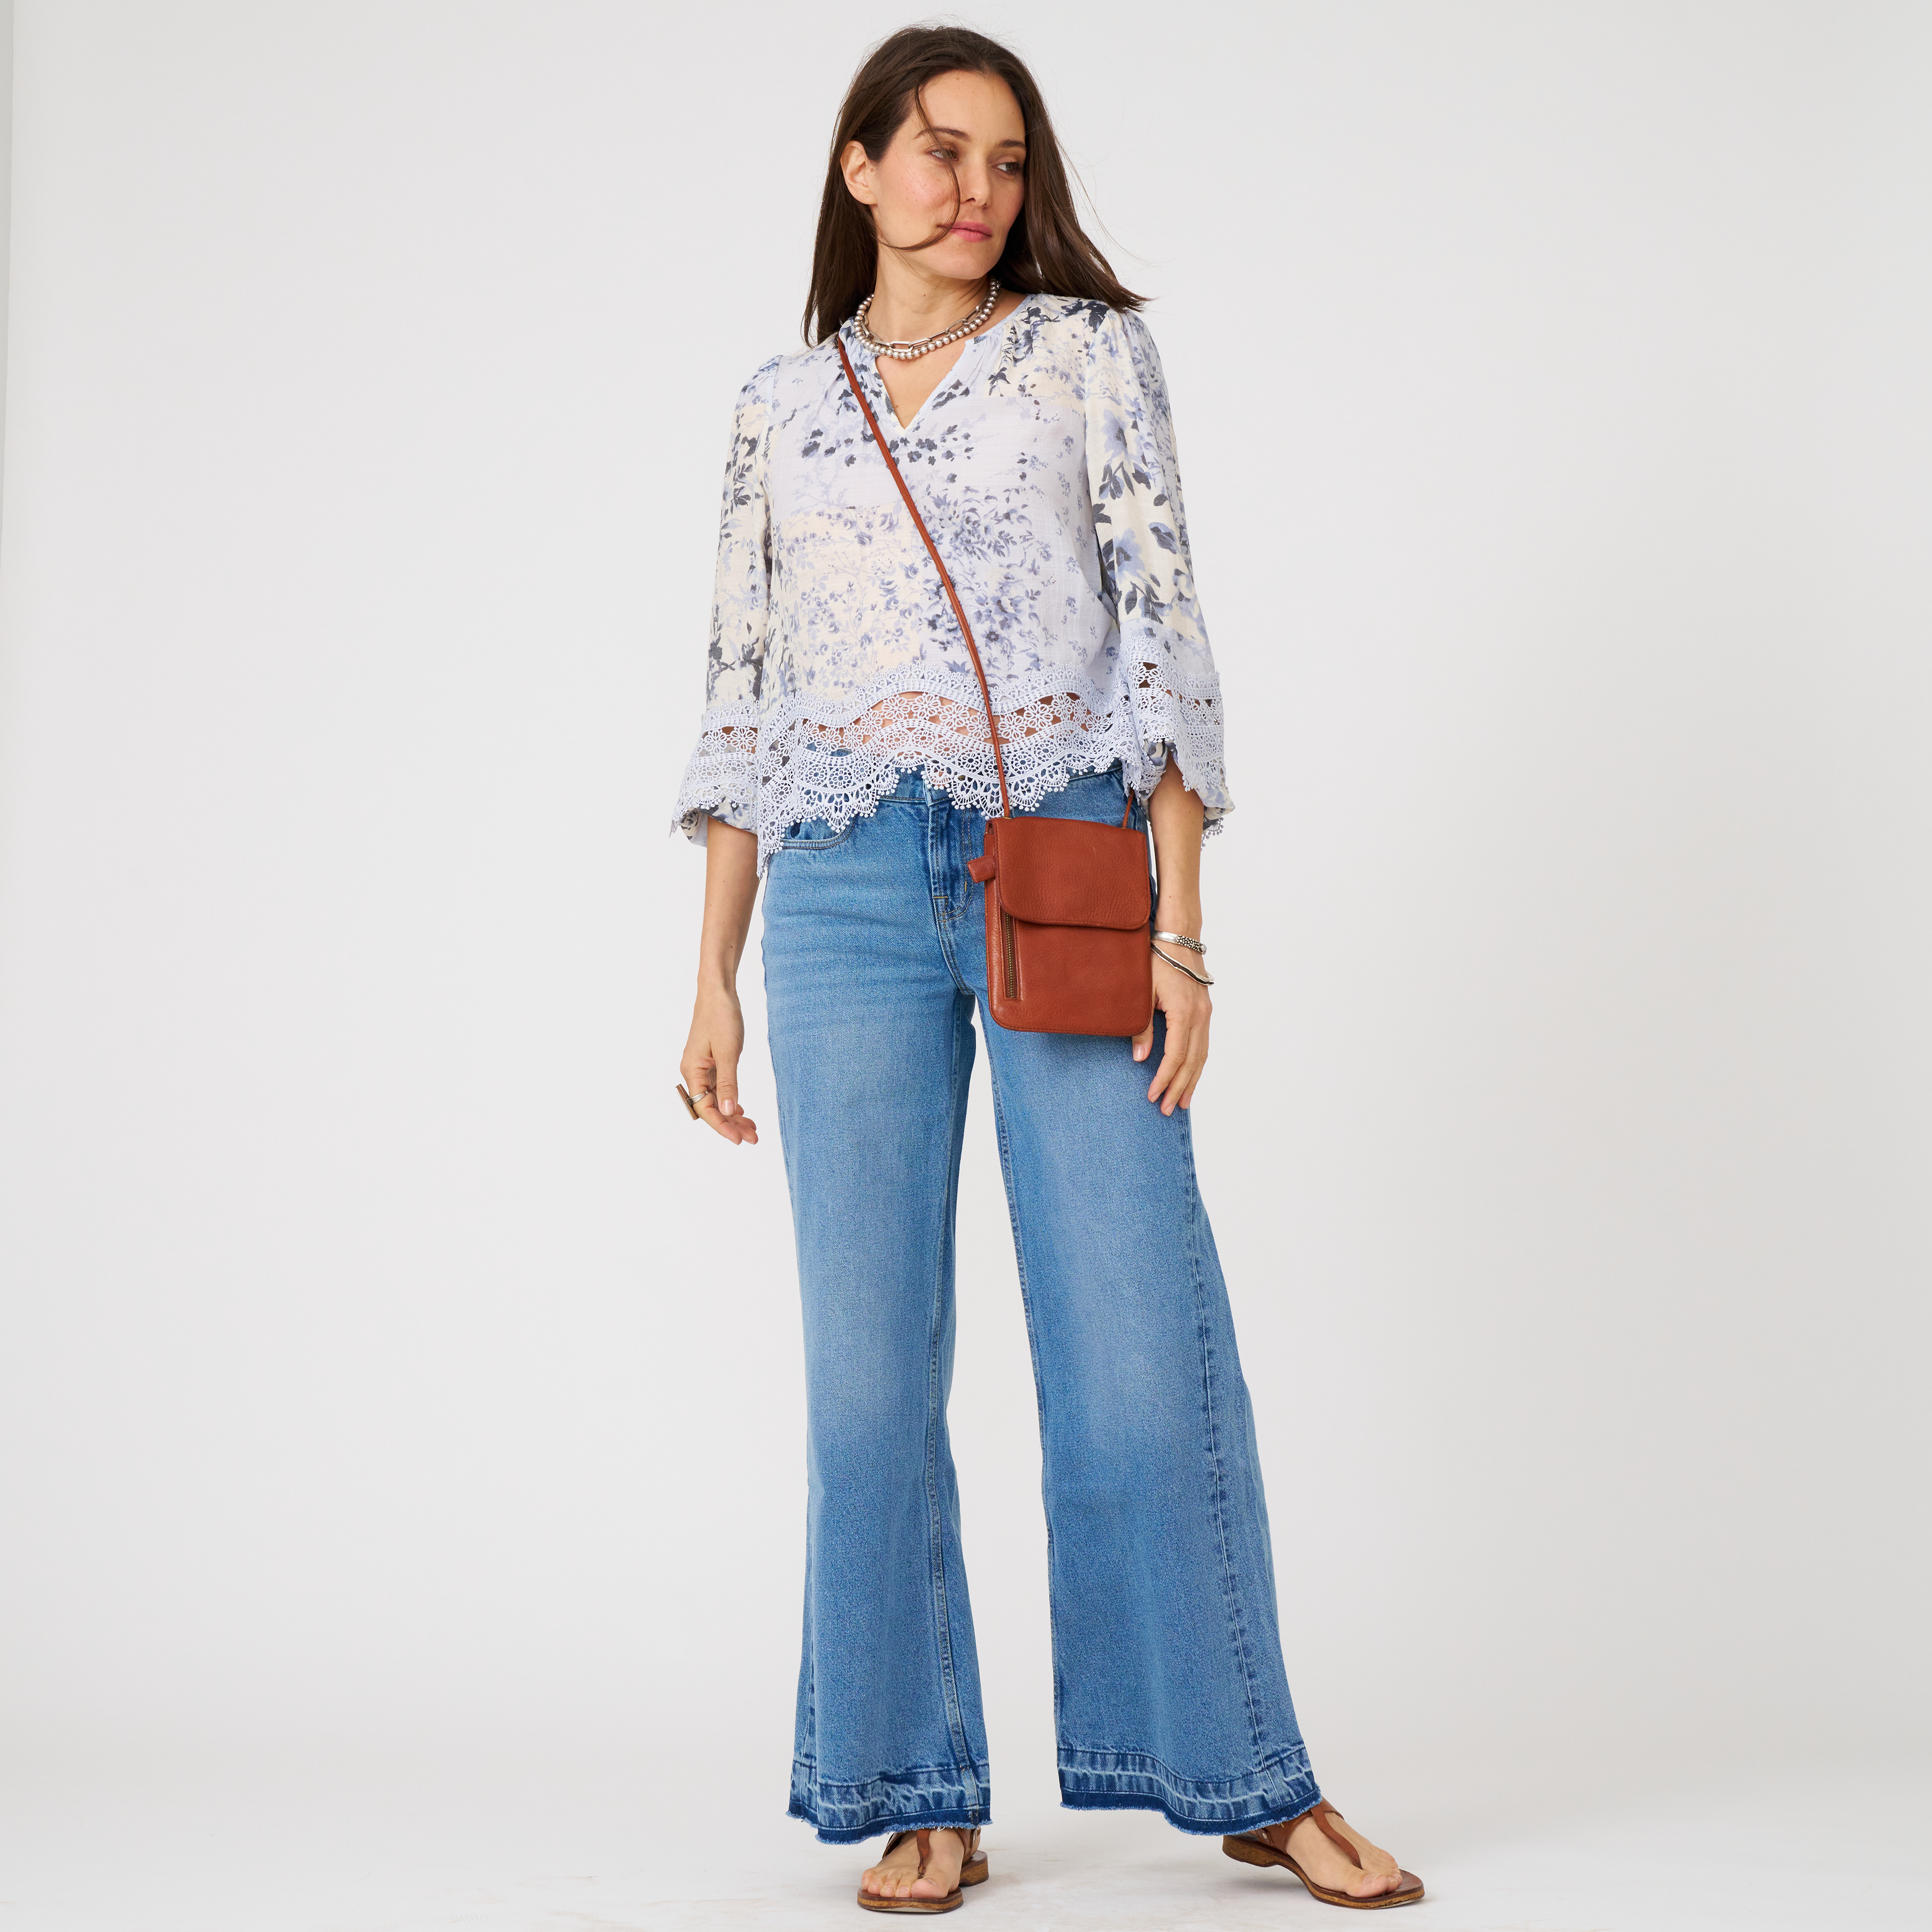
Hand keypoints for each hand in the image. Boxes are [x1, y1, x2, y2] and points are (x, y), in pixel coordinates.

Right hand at [681, 985, 759, 1145]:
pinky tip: (742, 1111)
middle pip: (711, 1107)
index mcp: (692, 1071)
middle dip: (731, 1124)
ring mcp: (701, 1068)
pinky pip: (719, 1088)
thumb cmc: (721, 1017)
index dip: (723, 1126)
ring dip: (733, 1114)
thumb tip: (729, 1111)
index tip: (740, 1139)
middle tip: (754, 1138)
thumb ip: (729, 1083)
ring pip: (716, 1099)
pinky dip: (731, 1099)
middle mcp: (693, 1072)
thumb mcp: (728, 1052)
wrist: (718, 991)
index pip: (705, 1108)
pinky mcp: (710, 1062)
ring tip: (752, 1128)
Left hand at [1133, 948, 1210, 1113]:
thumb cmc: (1155, 960)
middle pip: (1191, 1061)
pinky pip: (1203, 1045)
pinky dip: (1197, 1064)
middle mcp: (1200, 1016)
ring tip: (1183, 1103)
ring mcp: (1205, 1014)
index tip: (1153, 1095)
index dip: (1164, 1078)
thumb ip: (1140, 1026)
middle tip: (1167, 1110)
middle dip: (1179, 1087)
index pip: (1175, 1055)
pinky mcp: (1204, 1012)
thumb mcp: (1142, 992)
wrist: (1177, 939)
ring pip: (1201, 1055)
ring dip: (1191, 1081)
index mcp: (1184, 1012)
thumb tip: (1140, 1058)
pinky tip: (1191, 1077)